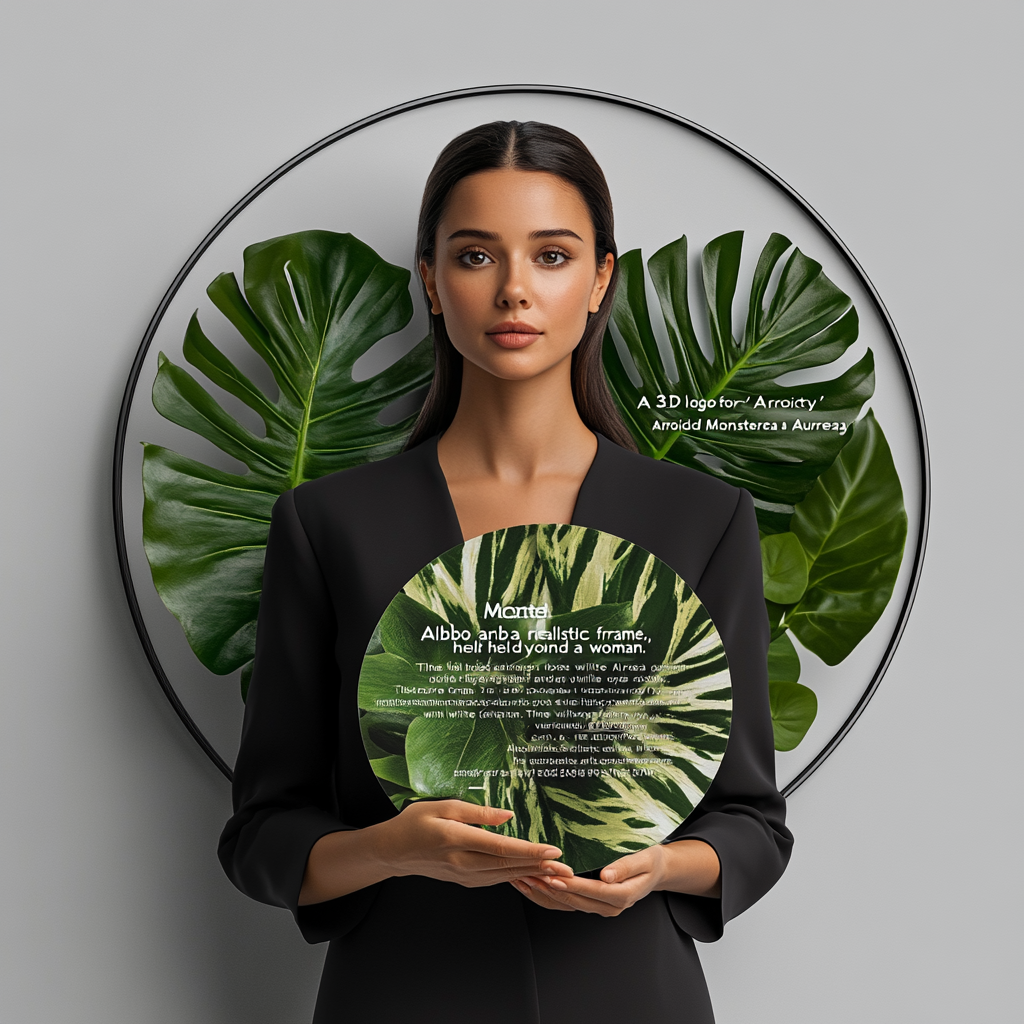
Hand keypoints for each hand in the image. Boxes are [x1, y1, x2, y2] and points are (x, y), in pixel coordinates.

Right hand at [299, 800, 571, 904]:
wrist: (393, 850)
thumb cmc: (415, 822)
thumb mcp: (444, 805)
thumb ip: (477, 812)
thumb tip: (508, 815)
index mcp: (457, 839)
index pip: (501, 848)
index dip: (529, 851)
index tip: (552, 850)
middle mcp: (462, 862)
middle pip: (507, 866)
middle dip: (539, 867)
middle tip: (565, 867)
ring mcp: (463, 875)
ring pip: (503, 877)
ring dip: (531, 875)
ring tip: (554, 873)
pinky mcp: (464, 880)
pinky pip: (494, 881)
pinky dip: (514, 879)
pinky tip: (528, 875)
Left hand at [509, 839, 719, 916]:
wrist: (655, 871)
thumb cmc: (651, 860)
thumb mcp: (645, 858)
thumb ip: (626, 867)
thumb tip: (607, 876)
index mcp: (622, 896)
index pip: (592, 891)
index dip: (572, 885)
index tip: (554, 877)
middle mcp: (609, 907)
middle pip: (575, 900)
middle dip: (551, 889)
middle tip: (531, 875)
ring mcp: (600, 908)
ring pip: (568, 904)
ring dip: (545, 893)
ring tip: (525, 879)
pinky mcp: (593, 903)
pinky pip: (568, 903)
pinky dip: (549, 896)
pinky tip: (533, 885)